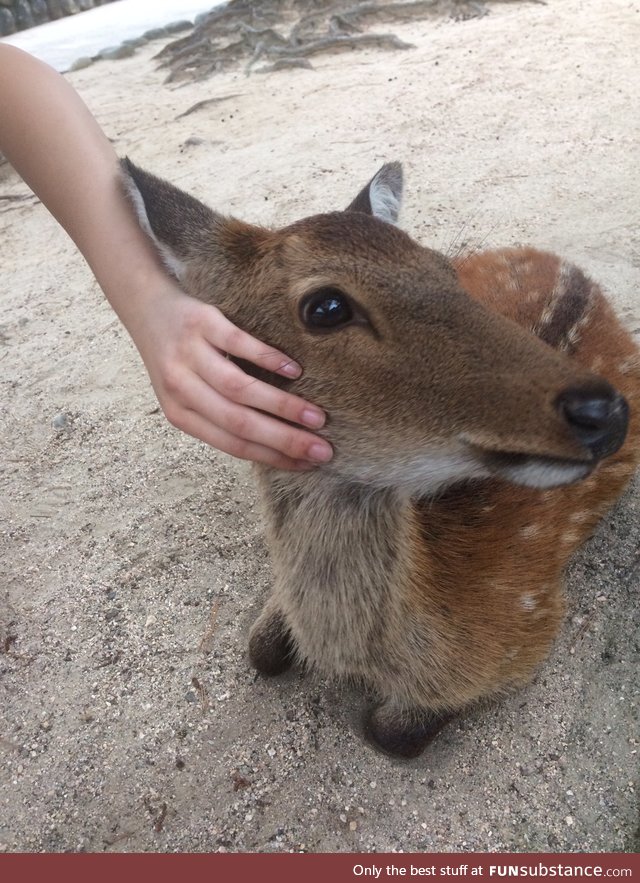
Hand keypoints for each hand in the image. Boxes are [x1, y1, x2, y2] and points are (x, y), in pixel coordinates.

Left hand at [131, 278, 333, 470]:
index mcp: (181, 415)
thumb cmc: (179, 360)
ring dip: (282, 405)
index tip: (308, 464)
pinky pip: (237, 344)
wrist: (147, 309)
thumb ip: (221, 417)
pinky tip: (294, 370)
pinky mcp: (200, 323)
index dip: (273, 457)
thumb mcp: (190, 395)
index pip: (233, 445)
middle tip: (322, 448)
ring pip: (239, 389)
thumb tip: (277, 444)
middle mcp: (181, 389)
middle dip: (285, 439)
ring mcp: (189, 355)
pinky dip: (268, 359)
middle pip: (238, 423)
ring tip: (316, 416)